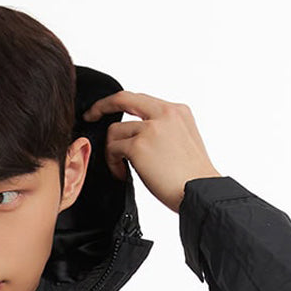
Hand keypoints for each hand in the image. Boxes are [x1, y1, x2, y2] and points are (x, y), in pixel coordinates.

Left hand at [81, 90, 221, 212]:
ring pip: (114, 131)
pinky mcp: (139, 145)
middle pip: (123, 99)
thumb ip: (164, 131)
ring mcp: (152, 128)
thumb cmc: (192, 178)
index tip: (107, 109)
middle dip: (101, 106)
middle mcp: (165, 113)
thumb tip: (138, 135)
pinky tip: (123, 175)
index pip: (142, 99)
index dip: (121, 103)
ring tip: (123, 170)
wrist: (200, 192)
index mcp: (177, 111)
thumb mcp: (184, 142)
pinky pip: (113, 149)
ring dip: (112, 152)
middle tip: (89, 117)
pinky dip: (113, 164)